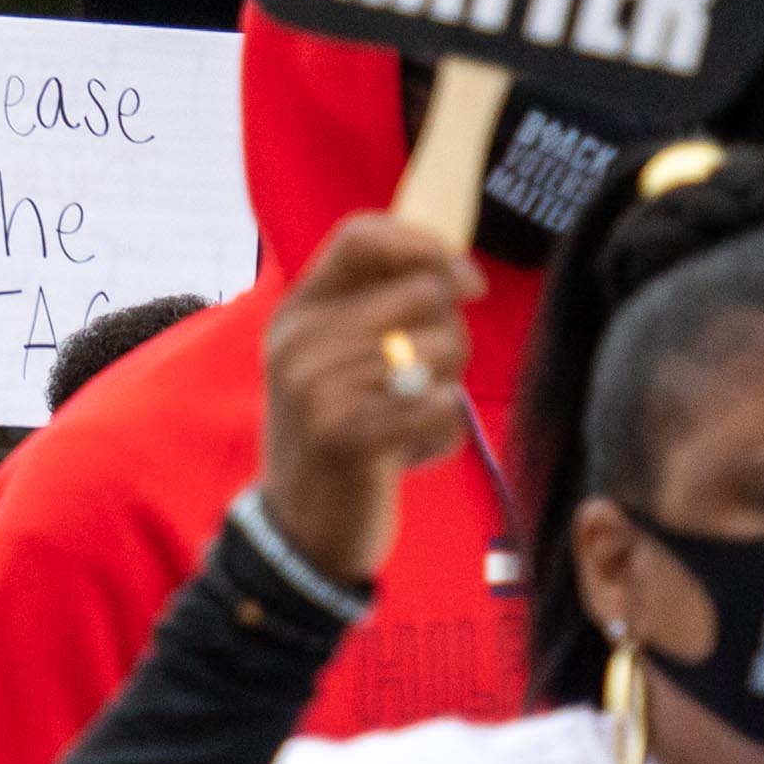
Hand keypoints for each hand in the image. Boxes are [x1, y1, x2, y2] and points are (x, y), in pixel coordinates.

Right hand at [255, 213, 484, 586]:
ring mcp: (316, 389)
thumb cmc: (338, 435)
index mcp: (296, 313)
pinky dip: (445, 431)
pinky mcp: (345, 436)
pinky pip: (441, 403)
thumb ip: (380, 308)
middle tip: (424, 384)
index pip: (363, 236)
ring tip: (410, 420)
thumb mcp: (337, 361)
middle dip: (451, 334)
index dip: (426, 245)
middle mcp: (298, 342)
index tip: (466, 282)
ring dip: (448, 388)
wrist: (300, 528)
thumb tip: (457, 270)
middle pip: (422, 291)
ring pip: (441, 347)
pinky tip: (414, 452)